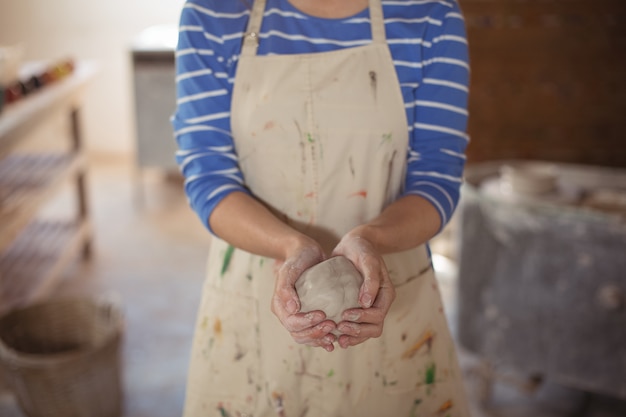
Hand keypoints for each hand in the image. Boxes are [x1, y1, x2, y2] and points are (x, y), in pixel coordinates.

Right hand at [271, 236, 337, 350]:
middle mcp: (287, 314)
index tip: (323, 315)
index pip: (292, 323)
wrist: (306, 253)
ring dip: (320, 339)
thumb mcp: (289, 269)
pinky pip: (314, 333)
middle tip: (332, 325)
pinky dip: (323, 338)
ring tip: (334, 336)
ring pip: (306, 337)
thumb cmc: (297, 259)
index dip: (307, 323)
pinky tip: (335, 340)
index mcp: (280, 306)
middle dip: (315, 333)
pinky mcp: (309, 315)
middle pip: (299, 334)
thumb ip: (286, 288)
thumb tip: (291, 308)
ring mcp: (299, 316)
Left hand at [331, 230, 395, 348]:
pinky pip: (355, 325)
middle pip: (374, 328)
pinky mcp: (356, 307)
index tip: (345, 314)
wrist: (354, 244)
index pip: (378, 315)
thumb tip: (367, 303)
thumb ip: (370, 280)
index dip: (363, 318)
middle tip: (339, 328)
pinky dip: (347, 333)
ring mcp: (368, 307)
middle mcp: (378, 303)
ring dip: (353, 337)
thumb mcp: (368, 260)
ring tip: (338, 338)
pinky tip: (334, 335)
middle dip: (357, 331)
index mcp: (385, 294)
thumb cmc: (362, 249)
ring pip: (365, 331)